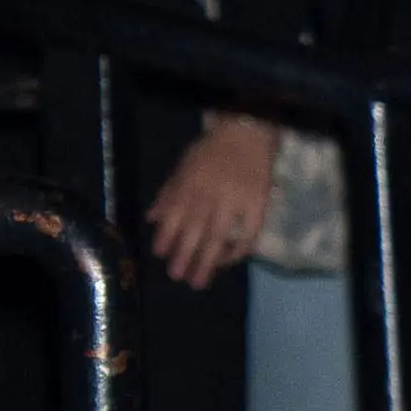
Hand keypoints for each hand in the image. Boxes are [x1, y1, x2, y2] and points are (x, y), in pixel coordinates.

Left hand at [143, 116, 277, 289]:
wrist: (249, 130)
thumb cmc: (212, 148)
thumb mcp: (183, 164)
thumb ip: (168, 192)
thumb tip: (152, 218)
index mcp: (190, 185)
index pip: (175, 216)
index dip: (166, 237)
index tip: (161, 256)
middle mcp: (211, 195)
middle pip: (195, 231)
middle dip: (185, 256)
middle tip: (178, 277)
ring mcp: (236, 200)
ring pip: (219, 235)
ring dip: (208, 260)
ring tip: (200, 281)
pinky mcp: (258, 202)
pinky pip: (250, 230)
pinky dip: (241, 248)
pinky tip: (231, 260)